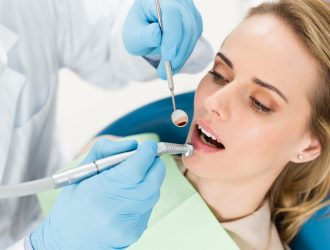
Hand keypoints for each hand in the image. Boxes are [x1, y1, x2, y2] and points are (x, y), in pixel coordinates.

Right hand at [31, 139, 164, 249]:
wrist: (69, 240)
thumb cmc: (74, 203)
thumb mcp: (82, 171)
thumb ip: (107, 150)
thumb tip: (133, 144)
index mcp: (98, 191)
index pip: (136, 167)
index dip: (147, 152)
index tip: (149, 145)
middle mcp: (115, 210)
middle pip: (153, 179)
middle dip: (154, 164)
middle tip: (147, 157)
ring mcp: (128, 224)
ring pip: (154, 192)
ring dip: (150, 179)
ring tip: (135, 177)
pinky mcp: (136, 232)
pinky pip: (150, 206)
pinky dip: (145, 196)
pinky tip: (130, 196)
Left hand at [123, 0, 202, 78]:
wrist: (145, 27)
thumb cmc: (138, 29)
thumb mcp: (133, 35)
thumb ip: (144, 36)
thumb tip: (157, 36)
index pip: (172, 13)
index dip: (172, 36)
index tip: (168, 57)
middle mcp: (178, 0)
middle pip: (186, 25)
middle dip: (177, 52)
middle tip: (166, 71)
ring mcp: (188, 9)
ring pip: (192, 34)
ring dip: (181, 56)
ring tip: (167, 71)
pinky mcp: (194, 21)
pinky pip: (194, 39)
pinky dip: (184, 54)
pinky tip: (174, 63)